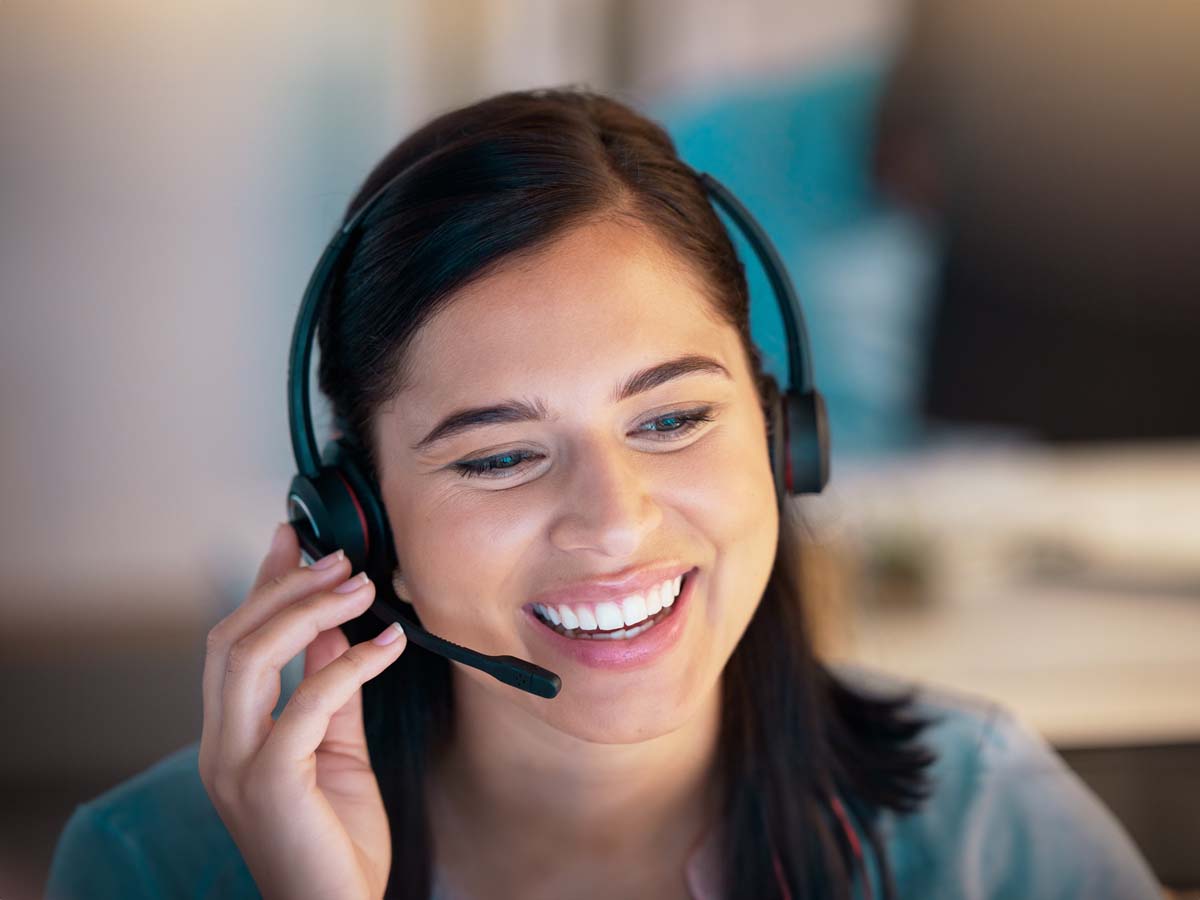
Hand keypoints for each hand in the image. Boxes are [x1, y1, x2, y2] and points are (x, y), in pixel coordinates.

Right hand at [199, 523, 407, 899]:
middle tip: (338, 560)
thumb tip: (336, 629)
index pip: (234, 641)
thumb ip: (332, 690)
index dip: (262, 584)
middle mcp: (222, 746)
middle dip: (284, 588)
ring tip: (359, 588)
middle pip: (231, 639)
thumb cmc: (336, 843)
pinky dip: (348, 664)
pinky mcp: (268, 782)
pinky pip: (306, 702)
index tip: (292, 540)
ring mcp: (238, 765)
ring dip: (308, 612)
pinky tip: (387, 646)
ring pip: (249, 657)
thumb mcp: (337, 749)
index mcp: (233, 736)